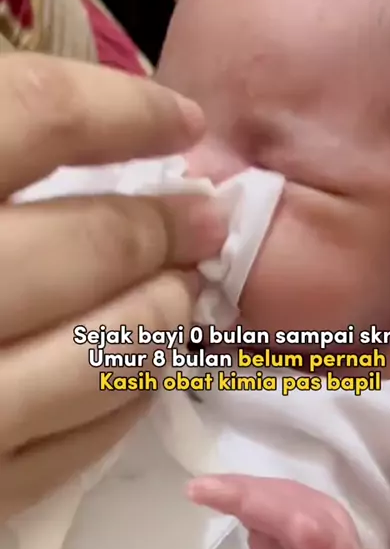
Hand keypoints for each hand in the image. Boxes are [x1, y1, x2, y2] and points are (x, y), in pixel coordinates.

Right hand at [0, 53, 225, 519]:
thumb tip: (88, 137)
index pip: (32, 118)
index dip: (122, 111)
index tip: (179, 119)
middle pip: (90, 244)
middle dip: (163, 229)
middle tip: (198, 225)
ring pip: (106, 351)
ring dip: (164, 316)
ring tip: (182, 295)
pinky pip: (86, 438)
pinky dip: (131, 395)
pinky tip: (140, 368)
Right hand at [188, 475, 369, 548]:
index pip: (318, 536)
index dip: (289, 521)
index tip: (256, 512)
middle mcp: (330, 527)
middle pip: (291, 504)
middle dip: (250, 496)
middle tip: (199, 491)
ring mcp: (312, 508)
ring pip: (274, 491)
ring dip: (237, 487)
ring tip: (198, 489)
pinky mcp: (293, 501)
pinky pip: (262, 490)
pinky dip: (234, 488)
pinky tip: (206, 488)